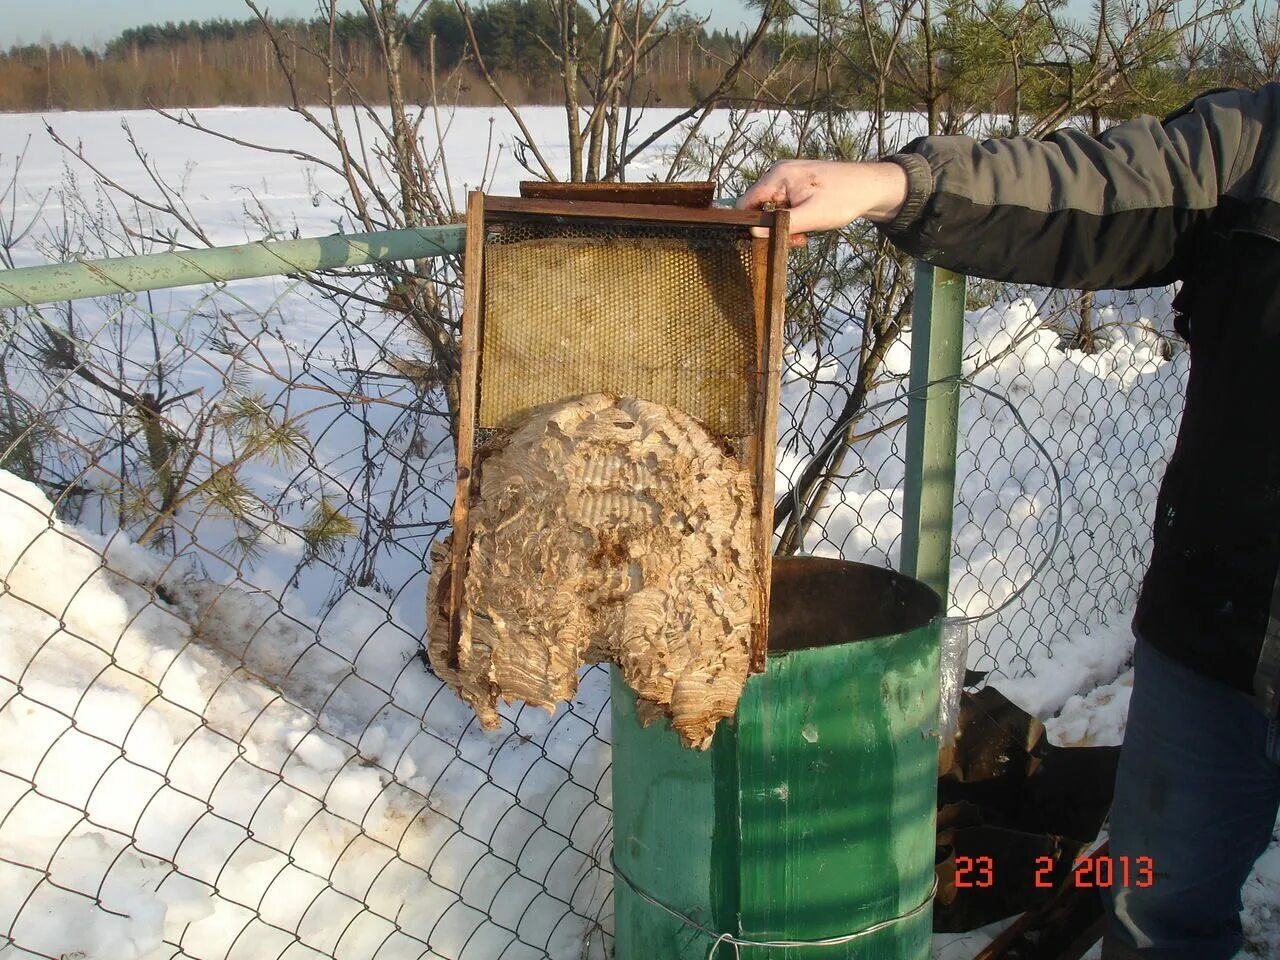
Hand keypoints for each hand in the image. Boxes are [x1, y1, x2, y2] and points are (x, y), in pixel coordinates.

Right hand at [736, 159, 909, 245]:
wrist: (870, 186)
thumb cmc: (843, 199)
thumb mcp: (811, 216)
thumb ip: (780, 226)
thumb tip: (753, 234)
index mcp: (778, 176)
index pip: (746, 203)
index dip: (750, 224)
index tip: (765, 242)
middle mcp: (778, 173)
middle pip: (758, 206)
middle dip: (771, 227)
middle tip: (795, 240)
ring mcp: (788, 177)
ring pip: (772, 208)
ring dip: (783, 226)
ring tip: (804, 234)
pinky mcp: (797, 184)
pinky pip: (784, 204)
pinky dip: (792, 218)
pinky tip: (807, 225)